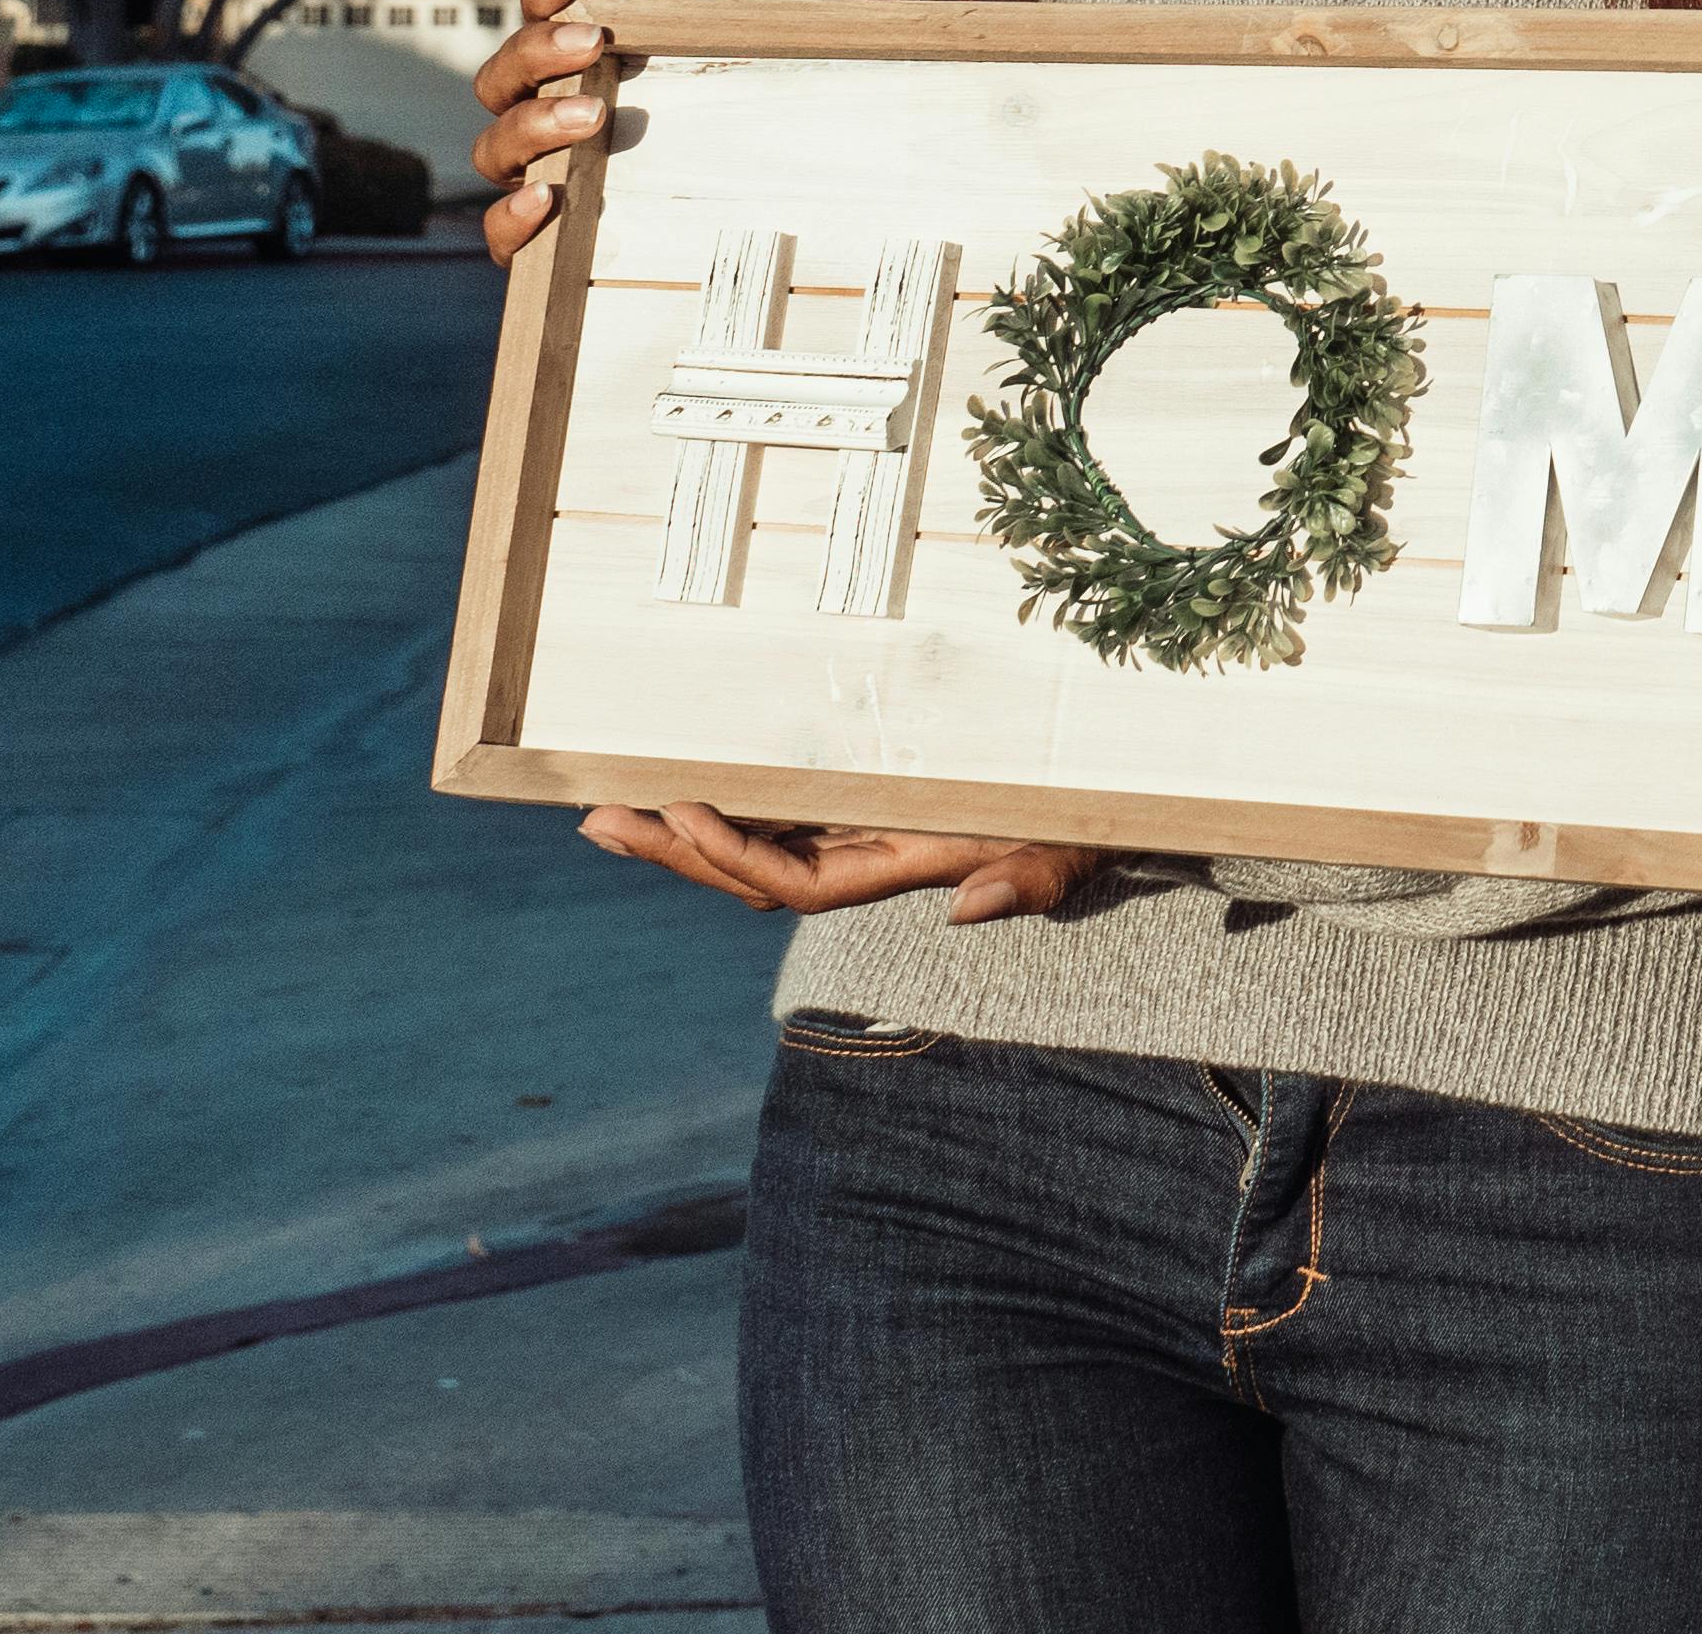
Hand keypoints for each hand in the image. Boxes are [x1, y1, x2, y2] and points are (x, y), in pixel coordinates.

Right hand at [471, 0, 680, 269]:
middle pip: (499, 81)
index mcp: (555, 89)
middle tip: (592, 42)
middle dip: (537, 54)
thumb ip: (664, 40)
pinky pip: (498, 232)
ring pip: (492, 148)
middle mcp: (527, 132)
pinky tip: (544, 199)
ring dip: (533, 124)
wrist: (670, 253)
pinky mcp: (526, 246)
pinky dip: (512, 214)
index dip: (540, 3)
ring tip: (589, 116)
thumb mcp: (673, 95)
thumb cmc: (661, 158)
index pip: (533, 35)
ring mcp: (521, 185)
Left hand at [581, 801, 1104, 925]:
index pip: (797, 883)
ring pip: (751, 845)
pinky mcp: (857, 789)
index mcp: (899, 865)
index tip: (682, 816)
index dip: (734, 857)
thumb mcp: (1074, 850)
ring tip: (605, 811)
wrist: (1102, 794)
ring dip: (677, 835)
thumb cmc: (1091, 817)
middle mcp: (865, 852)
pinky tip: (672, 791)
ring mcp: (856, 823)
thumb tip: (966, 911)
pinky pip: (774, 809)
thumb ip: (1030, 883)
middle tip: (599, 818)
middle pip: (750, 872)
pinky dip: (720, 805)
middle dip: (674, 853)